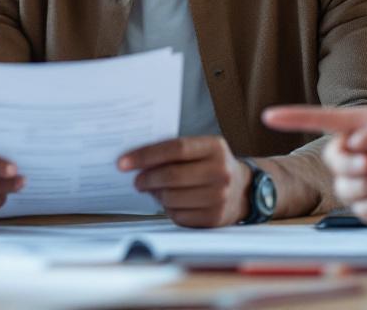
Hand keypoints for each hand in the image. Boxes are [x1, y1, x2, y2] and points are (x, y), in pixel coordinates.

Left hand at [118, 137, 248, 227]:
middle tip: (136, 180)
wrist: (243, 190)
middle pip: (171, 175)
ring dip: (155, 195)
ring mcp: (219, 196)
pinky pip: (179, 216)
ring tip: (153, 190)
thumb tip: (135, 162)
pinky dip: (167, 209)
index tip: (123, 162)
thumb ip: (173, 152)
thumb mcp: (200, 150)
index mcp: (214, 147)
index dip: (145, 155)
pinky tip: (169, 202)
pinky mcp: (214, 218)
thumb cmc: (211, 166)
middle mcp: (220, 171)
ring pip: (172, 198)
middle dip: (146, 179)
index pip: (175, 148)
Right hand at [262, 106, 366, 221]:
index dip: (294, 118)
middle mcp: (357, 153)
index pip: (321, 120)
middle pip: (331, 160)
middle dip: (350, 166)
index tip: (269, 117)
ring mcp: (363, 180)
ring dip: (365, 188)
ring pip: (343, 188)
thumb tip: (355, 144)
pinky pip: (358, 210)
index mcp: (360, 128)